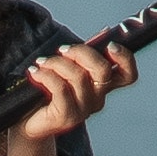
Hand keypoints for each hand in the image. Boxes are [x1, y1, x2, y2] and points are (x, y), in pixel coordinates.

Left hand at [0, 42, 132, 155]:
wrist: (28, 122)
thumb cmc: (46, 92)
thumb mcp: (67, 71)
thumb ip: (82, 57)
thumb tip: (101, 34)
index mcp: (102, 87)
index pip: (128, 75)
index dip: (125, 58)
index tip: (110, 45)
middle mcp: (97, 99)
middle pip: (103, 70)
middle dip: (82, 52)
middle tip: (62, 50)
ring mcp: (83, 110)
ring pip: (78, 76)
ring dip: (57, 62)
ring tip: (41, 62)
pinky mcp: (67, 117)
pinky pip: (60, 88)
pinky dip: (45, 75)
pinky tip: (35, 72)